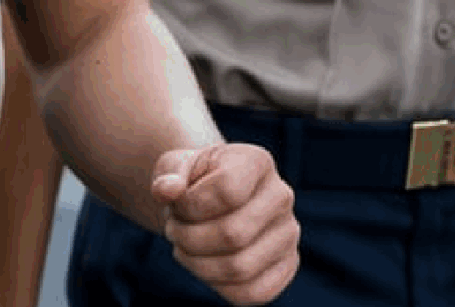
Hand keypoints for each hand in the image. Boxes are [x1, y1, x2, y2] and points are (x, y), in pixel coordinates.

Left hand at [149, 143, 298, 303]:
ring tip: (185, 247)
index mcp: (257, 162)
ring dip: (197, 264)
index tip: (176, 202)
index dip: (190, 204)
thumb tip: (166, 190)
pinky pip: (253, 292)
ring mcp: (288, 233)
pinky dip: (218, 286)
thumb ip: (167, 176)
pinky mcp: (287, 266)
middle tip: (174, 230)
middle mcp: (281, 196)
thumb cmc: (194, 182)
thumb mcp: (175, 167)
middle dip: (188, 238)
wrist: (212, 199)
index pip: (227, 191)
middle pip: (233, 234)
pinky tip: (205, 265)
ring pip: (240, 267)